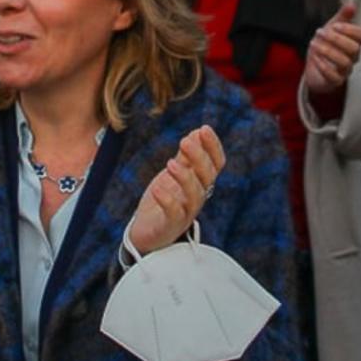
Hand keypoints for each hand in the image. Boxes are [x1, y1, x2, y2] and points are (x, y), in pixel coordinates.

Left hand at [127, 125, 224, 256]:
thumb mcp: (173, 175)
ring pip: (195, 196)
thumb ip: (186, 157)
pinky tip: (158, 188)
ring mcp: (185, 214)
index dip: (213, 147)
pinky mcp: (169, 227)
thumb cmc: (162, 202)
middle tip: (184, 141)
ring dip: (185, 178)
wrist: (144, 233)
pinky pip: (174, 215)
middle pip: (207, 178)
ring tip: (171, 163)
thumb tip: (197, 133)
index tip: (204, 128)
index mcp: (200, 183)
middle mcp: (197, 198)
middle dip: (199, 158)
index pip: (216, 165)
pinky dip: (168, 201)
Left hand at [302, 4, 360, 96]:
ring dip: (327, 51)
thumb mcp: (332, 29)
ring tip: (313, 44)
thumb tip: (351, 5)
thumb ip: (342, 17)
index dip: (350, 29)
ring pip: (344, 62)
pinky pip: (334, 76)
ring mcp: (345, 70)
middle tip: (319, 33)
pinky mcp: (335, 81)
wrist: (314, 67)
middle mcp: (353, 57)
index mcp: (354, 42)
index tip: (334, 25)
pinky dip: (323, 66)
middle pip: (354, 49)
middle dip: (336, 39)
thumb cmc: (326, 45)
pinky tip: (314, 58)